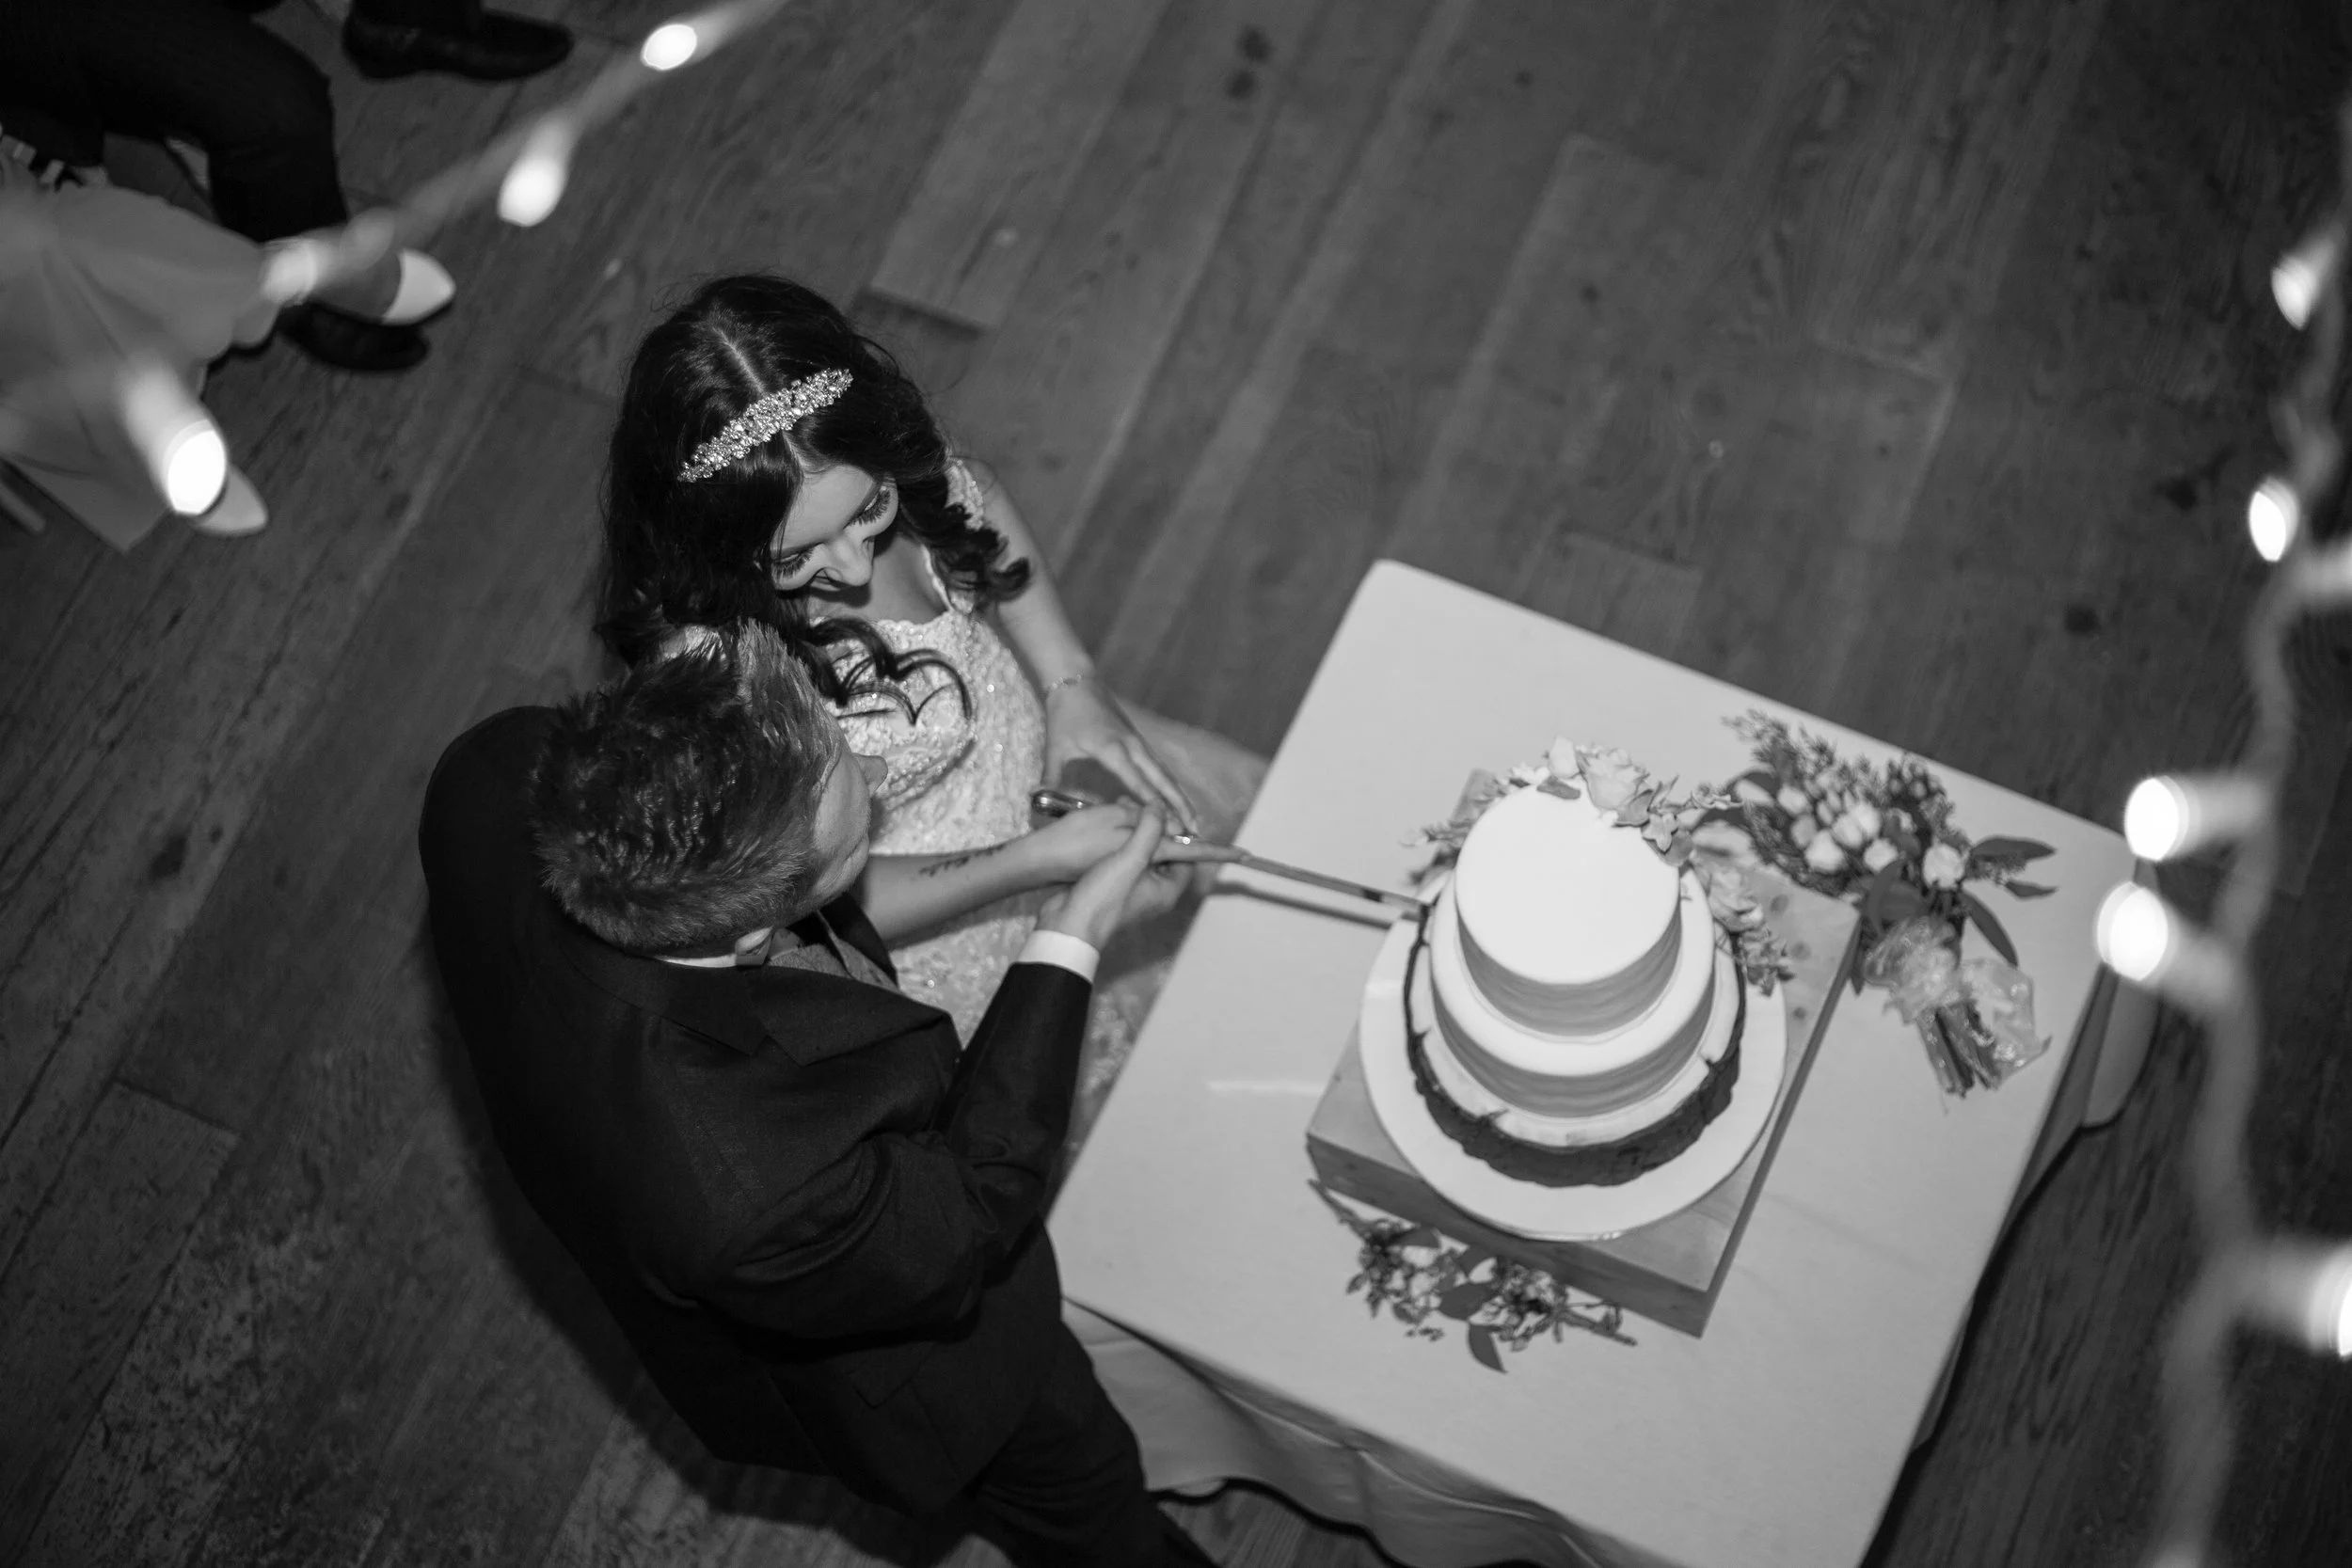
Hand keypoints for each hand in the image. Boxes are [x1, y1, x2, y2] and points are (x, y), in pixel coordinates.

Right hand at [1021, 801, 1238, 882]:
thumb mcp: (1130, 859)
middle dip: (1161, 826)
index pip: (1194, 858)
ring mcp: (1134, 888)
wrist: (1065, 926)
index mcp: (1167, 888)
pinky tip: (1112, 821)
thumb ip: (1149, 831)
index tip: (1221, 834)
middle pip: (1169, 851)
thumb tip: (1160, 807)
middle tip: (1154, 803)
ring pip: (1146, 851)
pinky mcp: (1114, 884)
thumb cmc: (1102, 899)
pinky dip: (1124, 839)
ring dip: (1140, 829)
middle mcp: (1154, 889)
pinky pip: (1127, 856)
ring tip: (1131, 806)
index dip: (1200, 839)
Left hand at [1041, 676, 1199, 834]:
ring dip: (1180, 797)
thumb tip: (1038, 803)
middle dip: (1180, 806)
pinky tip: (1178, 801)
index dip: (1155, 805)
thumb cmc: (1065, 715)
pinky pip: (1160, 768)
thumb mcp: (1055, 747)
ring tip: (1193, 822)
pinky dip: (1171, 786)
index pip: (1139, 783)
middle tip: (1194, 831)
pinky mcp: (1139, 742)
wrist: (1077, 682)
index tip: (1169, 825)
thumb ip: (1051, 778)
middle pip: (1163, 780)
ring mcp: (1139, 744)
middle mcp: (1132, 747)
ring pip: (1166, 774)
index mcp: (1112, 749)